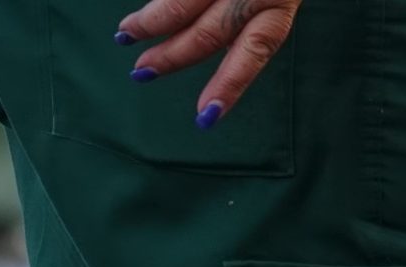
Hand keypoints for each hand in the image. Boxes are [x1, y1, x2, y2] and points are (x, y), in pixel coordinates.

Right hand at [117, 0, 302, 128]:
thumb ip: (245, 20)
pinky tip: (141, 17)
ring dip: (151, 21)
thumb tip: (208, 47)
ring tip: (126, 34)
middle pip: (209, 29)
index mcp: (278, 3)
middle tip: (142, 72)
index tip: (204, 117)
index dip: (229, 84)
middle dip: (172, 56)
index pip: (254, 50)